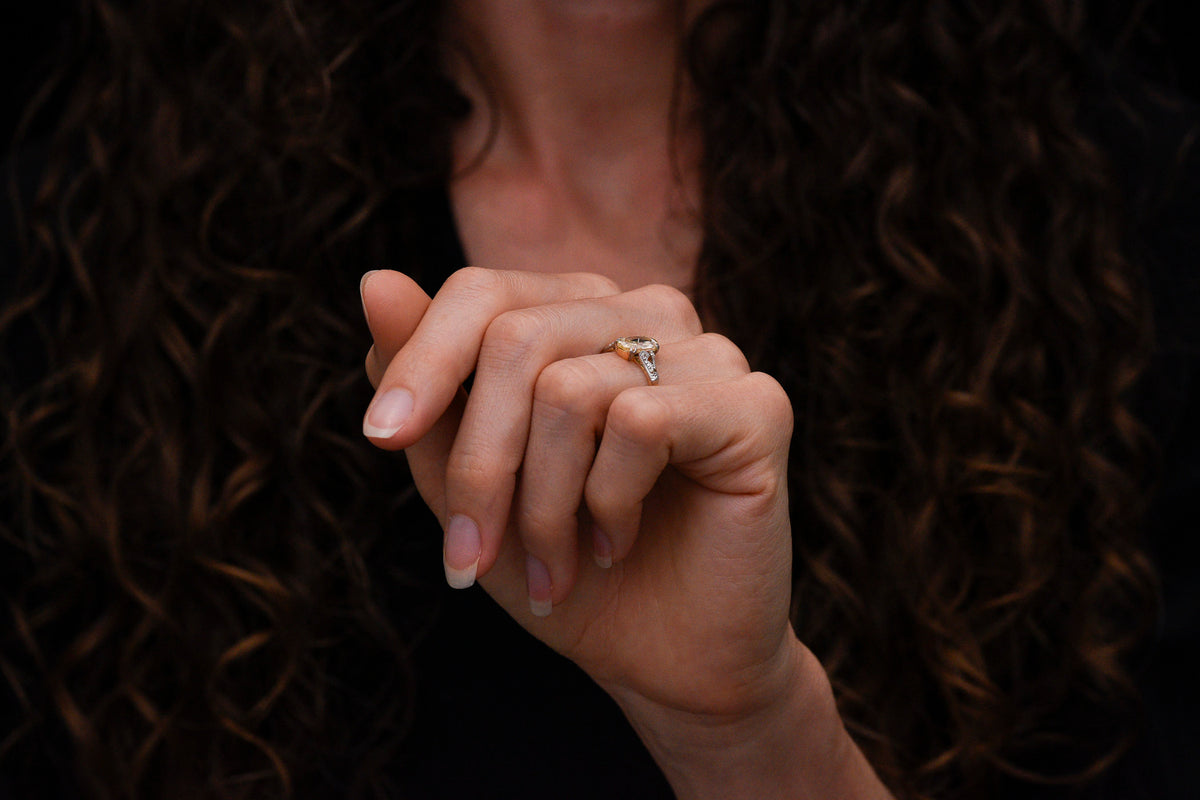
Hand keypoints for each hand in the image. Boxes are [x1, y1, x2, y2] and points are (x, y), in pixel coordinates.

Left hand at [360, 268, 890, 797]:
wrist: (661, 656)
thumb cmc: (561, 560)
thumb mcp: (467, 476)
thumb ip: (426, 382)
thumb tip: (375, 280)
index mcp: (579, 315)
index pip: (483, 292)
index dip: (422, 361)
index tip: (380, 437)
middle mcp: (646, 314)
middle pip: (518, 339)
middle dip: (480, 464)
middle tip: (469, 557)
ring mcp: (708, 352)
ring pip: (570, 389)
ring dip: (543, 506)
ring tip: (554, 568)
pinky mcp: (756, 403)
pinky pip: (641, 422)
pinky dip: (609, 502)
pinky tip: (618, 542)